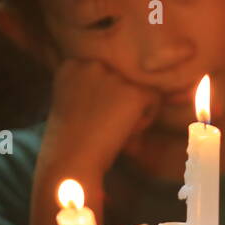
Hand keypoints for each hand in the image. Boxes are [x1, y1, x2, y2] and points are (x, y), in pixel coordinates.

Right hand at [44, 59, 160, 174]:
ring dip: (132, 111)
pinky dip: (145, 120)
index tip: (90, 118)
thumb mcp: (73, 104)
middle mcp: (93, 64)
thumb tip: (124, 86)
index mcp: (73, 65)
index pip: (105, 74)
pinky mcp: (134, 92)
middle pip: (123, 79)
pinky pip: (155, 100)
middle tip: (102, 127)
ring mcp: (114, 76)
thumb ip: (93, 88)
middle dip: (119, 103)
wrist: (69, 160)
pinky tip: (125, 133)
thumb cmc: (70, 142)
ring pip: (140, 90)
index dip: (104, 99)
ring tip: (111, 130)